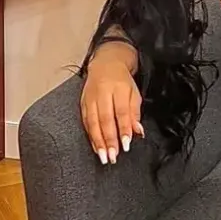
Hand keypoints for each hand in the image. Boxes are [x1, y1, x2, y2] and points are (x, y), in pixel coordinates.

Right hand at [80, 44, 143, 164]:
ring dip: (98, 141)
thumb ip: (135, 113)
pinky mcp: (83, 103)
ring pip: (93, 122)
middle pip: (105, 119)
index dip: (123, 129)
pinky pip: (85, 122)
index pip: (121, 112)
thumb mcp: (134, 93)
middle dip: (109, 140)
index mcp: (119, 89)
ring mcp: (91, 98)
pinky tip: (95, 147)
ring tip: (103, 156)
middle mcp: (103, 93)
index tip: (125, 144)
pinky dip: (90, 136)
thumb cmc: (122, 81)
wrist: (105, 64)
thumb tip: (138, 131)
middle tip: (113, 156)